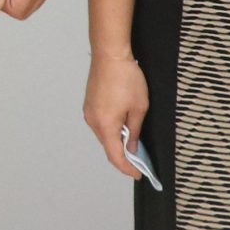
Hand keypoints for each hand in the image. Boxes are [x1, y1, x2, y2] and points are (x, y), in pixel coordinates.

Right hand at [82, 53, 150, 178]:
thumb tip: (132, 146)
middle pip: (108, 147)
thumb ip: (135, 131)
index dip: (127, 168)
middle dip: (123, 156)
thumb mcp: (139, 107)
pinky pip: (100, 125)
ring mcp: (89, 113)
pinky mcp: (89, 105)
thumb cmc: (126, 78)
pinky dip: (111, 130)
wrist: (110, 54)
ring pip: (104, 136)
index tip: (138, 174)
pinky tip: (123, 127)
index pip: (115, 156)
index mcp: (106, 125)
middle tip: (139, 161)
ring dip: (117, 142)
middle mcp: (93, 121)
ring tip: (133, 143)